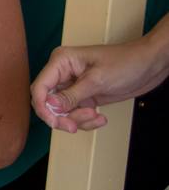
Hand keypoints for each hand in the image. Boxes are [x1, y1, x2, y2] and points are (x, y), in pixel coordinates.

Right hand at [30, 36, 168, 132]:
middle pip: (48, 102)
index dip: (43, 107)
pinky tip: (100, 117)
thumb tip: (49, 106)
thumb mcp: (97, 80)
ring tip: (96, 116)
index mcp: (61, 62)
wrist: (149, 65)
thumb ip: (71, 95)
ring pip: (62, 112)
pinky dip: (86, 121)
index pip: (40, 87)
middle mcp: (63, 74)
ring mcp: (73, 86)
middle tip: (74, 127)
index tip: (54, 122)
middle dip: (61, 117)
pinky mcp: (83, 96)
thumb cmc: (126, 62)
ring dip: (77, 120)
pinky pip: (75, 114)